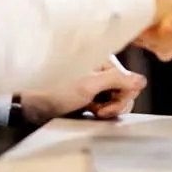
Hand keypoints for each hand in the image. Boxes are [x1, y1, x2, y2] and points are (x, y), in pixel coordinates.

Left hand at [19, 66, 146, 122]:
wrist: (29, 102)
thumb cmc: (55, 88)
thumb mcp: (89, 85)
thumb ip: (118, 80)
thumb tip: (142, 80)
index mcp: (104, 60)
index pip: (129, 81)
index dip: (121, 97)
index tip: (104, 106)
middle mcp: (102, 69)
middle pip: (125, 90)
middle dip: (114, 104)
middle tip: (97, 110)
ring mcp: (95, 82)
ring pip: (116, 98)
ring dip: (107, 109)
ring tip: (91, 111)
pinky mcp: (88, 94)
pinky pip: (105, 103)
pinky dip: (99, 110)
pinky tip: (88, 111)